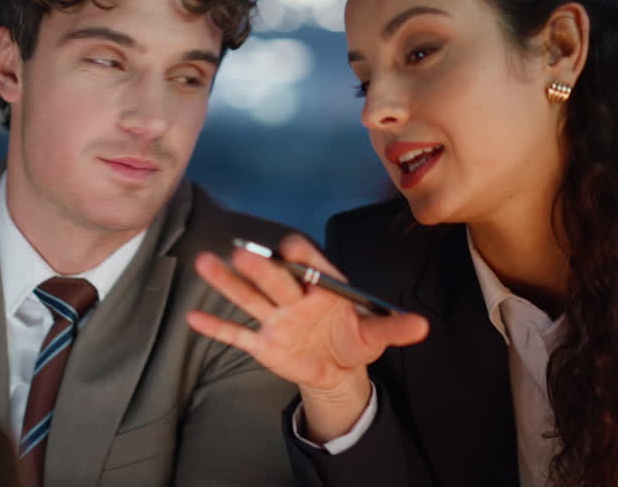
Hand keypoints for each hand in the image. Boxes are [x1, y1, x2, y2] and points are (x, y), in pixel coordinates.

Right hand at [186, 234, 428, 440]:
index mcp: (322, 287)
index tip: (293, 248)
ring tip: (205, 264)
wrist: (338, 369)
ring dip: (228, 284)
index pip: (310, 264)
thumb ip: (395, 328)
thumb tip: (423, 327)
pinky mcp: (264, 344)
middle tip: (242, 253)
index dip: (303, 256)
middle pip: (275, 280)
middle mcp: (294, 297)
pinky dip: (217, 328)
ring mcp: (275, 320)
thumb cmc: (355, 339)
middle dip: (261, 268)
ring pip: (249, 298)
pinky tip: (194, 318)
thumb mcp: (376, 334)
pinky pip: (238, 335)